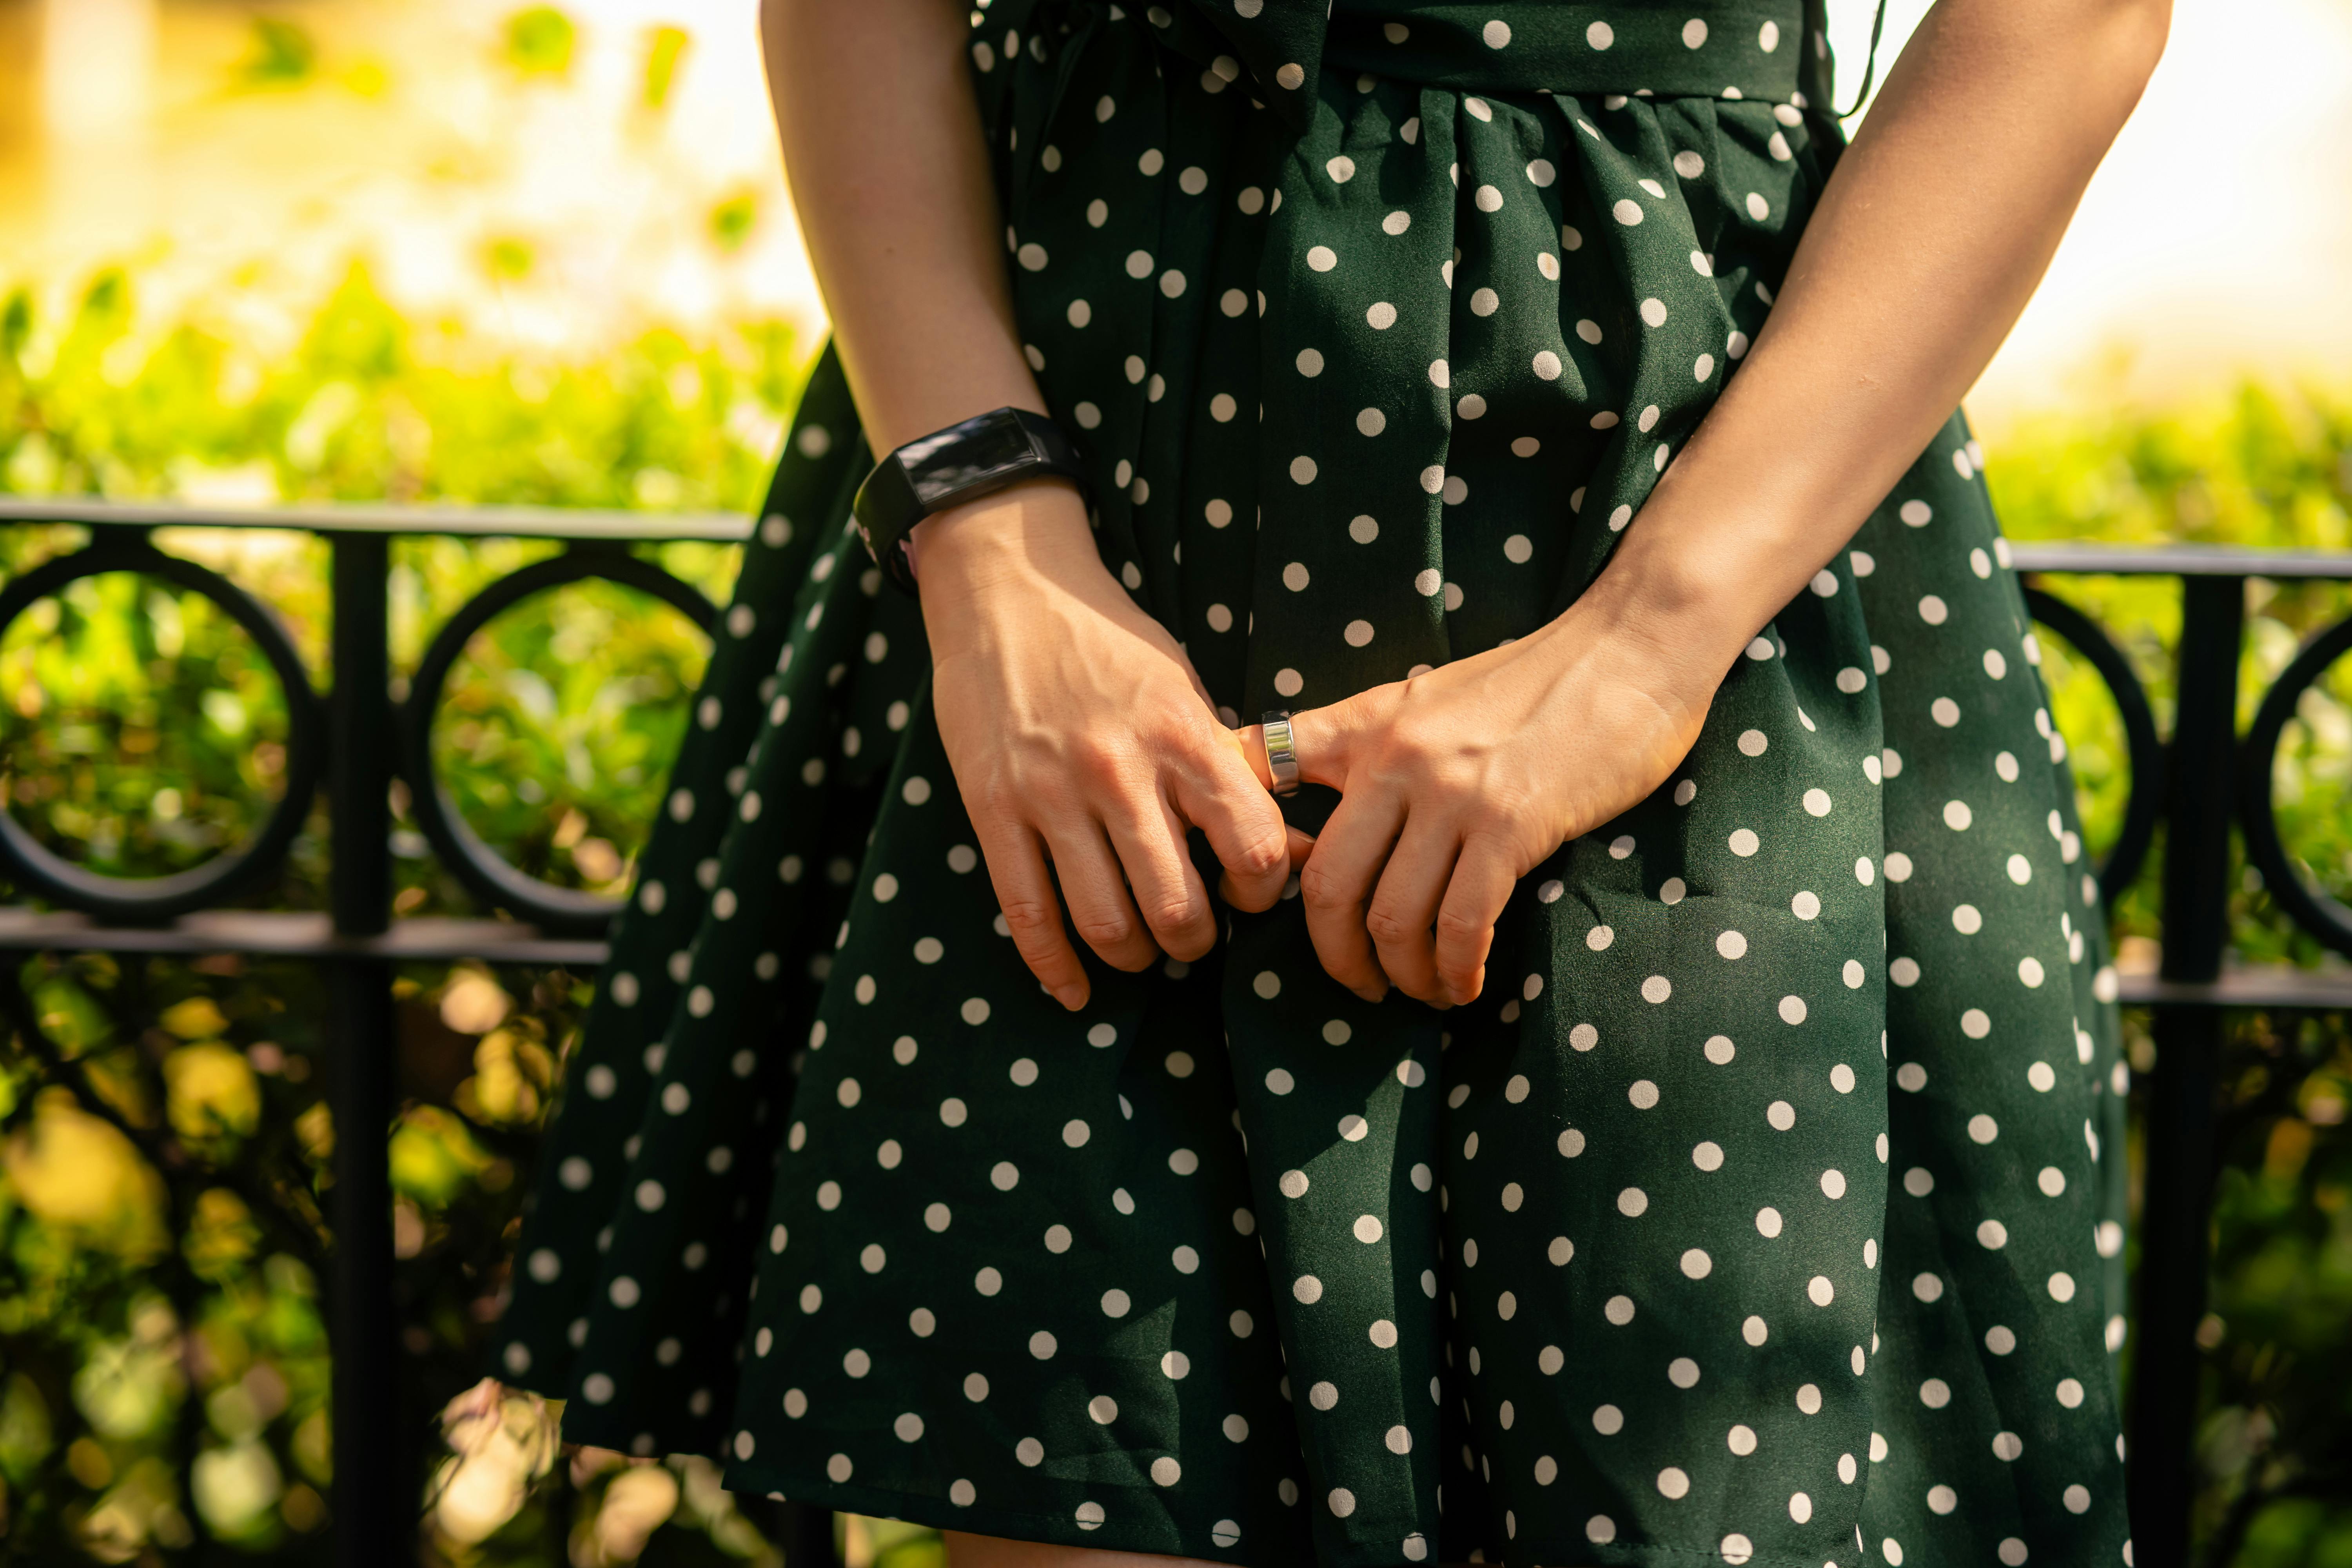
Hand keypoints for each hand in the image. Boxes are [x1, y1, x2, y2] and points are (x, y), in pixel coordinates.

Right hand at [918, 480, 1290, 1010]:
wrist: (1008, 585)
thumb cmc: (1110, 642)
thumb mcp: (1187, 690)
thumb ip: (1230, 770)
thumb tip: (1302, 848)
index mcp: (1182, 735)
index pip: (1254, 848)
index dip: (1263, 892)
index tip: (1248, 893)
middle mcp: (1120, 769)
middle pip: (1178, 908)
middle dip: (1194, 943)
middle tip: (1191, 936)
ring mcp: (1050, 791)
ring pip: (1105, 923)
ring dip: (1133, 958)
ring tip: (1140, 949)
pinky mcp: (992, 806)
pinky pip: (1028, 912)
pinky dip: (1054, 968)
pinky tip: (1075, 991)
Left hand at [1241, 601, 1718, 1007]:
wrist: (1628, 650)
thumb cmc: (1535, 681)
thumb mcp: (1429, 695)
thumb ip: (1373, 742)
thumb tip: (1336, 805)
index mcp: (1365, 725)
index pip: (1261, 768)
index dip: (1242, 838)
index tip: (1254, 894)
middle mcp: (1394, 759)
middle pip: (1326, 884)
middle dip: (1334, 954)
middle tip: (1359, 983)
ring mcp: (1451, 795)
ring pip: (1393, 917)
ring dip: (1403, 974)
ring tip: (1421, 991)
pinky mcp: (1510, 826)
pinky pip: (1462, 923)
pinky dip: (1456, 969)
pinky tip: (1465, 984)